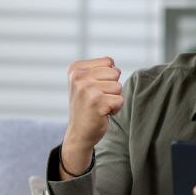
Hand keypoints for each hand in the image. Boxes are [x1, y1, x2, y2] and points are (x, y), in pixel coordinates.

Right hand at [61, 57, 122, 178]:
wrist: (79, 133)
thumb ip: (100, 69)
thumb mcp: (86, 82)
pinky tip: (102, 113)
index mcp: (76, 68)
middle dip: (112, 87)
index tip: (95, 88)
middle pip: (115, 73)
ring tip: (100, 106)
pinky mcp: (97, 103)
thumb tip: (116, 67)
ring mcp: (87, 90)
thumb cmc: (87, 105)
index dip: (108, 76)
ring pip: (118, 87)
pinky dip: (115, 109)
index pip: (108, 61)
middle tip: (98, 98)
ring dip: (113, 98)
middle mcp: (79, 77)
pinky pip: (120, 100)